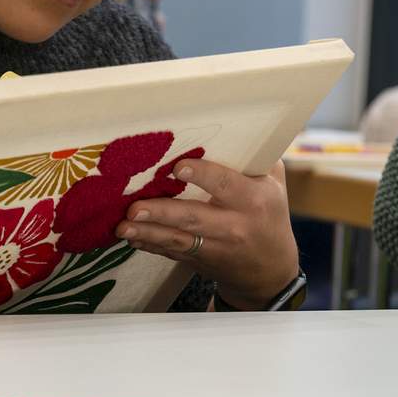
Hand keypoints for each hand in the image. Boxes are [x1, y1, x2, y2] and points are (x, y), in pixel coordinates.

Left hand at [115, 158, 298, 310]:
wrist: (270, 269)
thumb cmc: (269, 214)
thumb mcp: (274, 185)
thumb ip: (256, 161)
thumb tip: (234, 127)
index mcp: (253, 200)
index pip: (226, 185)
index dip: (202, 176)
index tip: (177, 168)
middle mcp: (234, 226)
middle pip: (193, 217)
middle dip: (162, 212)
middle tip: (134, 208)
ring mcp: (216, 247)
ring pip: (178, 239)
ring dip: (148, 233)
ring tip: (123, 227)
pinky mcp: (200, 261)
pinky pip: (172, 252)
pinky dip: (151, 245)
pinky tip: (131, 238)